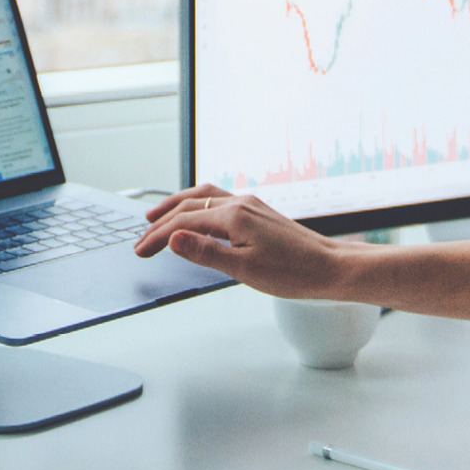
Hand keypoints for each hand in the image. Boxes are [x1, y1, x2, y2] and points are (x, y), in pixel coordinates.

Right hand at [137, 185, 357, 299]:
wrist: (330, 267)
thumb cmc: (293, 273)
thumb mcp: (244, 269)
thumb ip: (205, 253)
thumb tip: (173, 239)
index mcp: (234, 216)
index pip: (183, 223)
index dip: (157, 237)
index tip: (140, 251)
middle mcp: (240, 204)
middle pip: (189, 206)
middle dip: (161, 222)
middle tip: (140, 240)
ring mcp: (250, 205)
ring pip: (203, 197)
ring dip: (177, 205)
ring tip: (157, 216)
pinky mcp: (258, 211)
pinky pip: (218, 200)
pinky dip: (197, 205)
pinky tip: (197, 216)